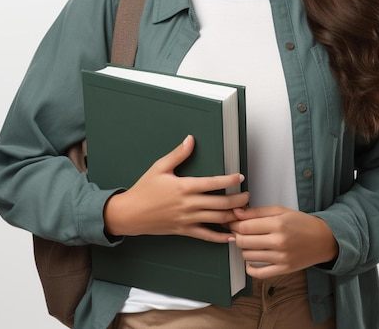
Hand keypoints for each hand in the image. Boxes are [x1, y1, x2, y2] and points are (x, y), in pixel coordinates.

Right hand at [103, 135, 249, 242]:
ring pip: (216, 220)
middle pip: (220, 204)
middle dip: (238, 200)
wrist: (130, 213)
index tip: (240, 177)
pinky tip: (231, 236)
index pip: (213, 183)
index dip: (229, 180)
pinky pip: (206, 236)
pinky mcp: (184, 230)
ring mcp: (187, 219)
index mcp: (184, 187)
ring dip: (233, 217)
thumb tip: (190, 140)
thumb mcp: (160, 167)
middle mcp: (188, 204)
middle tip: (248, 196)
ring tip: (244, 213)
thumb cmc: (144, 189)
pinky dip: (220, 237)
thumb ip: (178, 154)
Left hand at [229, 205, 338, 277]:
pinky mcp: (283, 270)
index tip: (231, 222)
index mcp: (277, 225)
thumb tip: (237, 212)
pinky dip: (250, 268)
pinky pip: (259, 274)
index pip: (245, 226)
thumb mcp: (280, 210)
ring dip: (243, 249)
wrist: (322, 240)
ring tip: (248, 242)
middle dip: (236, 235)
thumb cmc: (301, 223)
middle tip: (238, 231)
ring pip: (248, 256)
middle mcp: (278, 242)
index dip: (233, 224)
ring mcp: (280, 258)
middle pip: (243, 242)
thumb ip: (257, 211)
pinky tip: (250, 260)